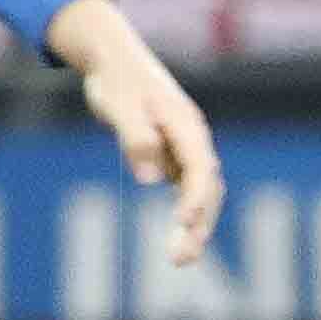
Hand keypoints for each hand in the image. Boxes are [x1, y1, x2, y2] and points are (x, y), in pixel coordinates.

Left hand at [53, 0, 222, 265]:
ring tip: (181, 259)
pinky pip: (186, 190)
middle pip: (206, 188)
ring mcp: (186, 149)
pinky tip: (179, 239)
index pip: (199, 168)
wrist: (114, 60)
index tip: (185, 221)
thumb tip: (149, 178)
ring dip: (194, 225)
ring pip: (199, 193)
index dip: (195, 197)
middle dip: (198, 224)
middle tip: (182, 259)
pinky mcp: (173, 155)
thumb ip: (135, 139)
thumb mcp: (119, 105)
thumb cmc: (116, 81)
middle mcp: (192, 139)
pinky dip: (186, 214)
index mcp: (185, 125)